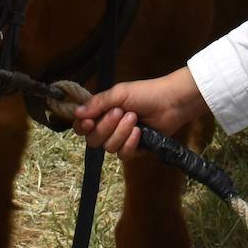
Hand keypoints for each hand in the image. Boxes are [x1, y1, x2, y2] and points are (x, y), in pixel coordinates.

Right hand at [72, 69, 205, 160]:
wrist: (171, 102)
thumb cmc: (145, 93)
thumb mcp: (120, 93)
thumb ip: (98, 103)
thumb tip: (76, 113)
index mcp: (102, 112)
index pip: (82, 126)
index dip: (81, 128)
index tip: (87, 123)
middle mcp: (109, 128)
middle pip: (93, 140)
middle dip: (106, 127)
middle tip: (120, 112)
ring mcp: (122, 139)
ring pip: (108, 147)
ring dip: (121, 132)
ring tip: (134, 118)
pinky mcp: (135, 149)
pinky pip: (123, 154)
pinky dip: (130, 143)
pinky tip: (139, 132)